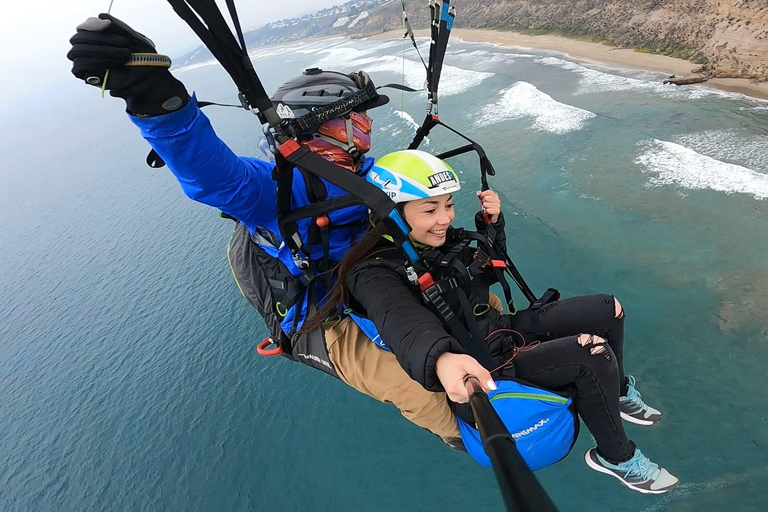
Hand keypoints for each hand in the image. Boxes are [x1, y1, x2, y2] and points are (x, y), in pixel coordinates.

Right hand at [67, 13, 187, 115]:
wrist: (150, 77)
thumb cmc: (142, 57)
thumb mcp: (132, 36)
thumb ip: (116, 25)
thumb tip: (100, 16)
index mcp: (96, 38)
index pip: (82, 28)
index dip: (93, 26)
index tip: (109, 26)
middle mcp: (88, 49)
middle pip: (78, 39)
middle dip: (101, 39)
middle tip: (124, 43)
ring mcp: (86, 62)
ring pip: (78, 51)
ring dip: (102, 51)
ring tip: (125, 55)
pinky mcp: (87, 76)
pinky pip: (79, 65)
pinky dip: (96, 62)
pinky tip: (114, 63)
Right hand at [435, 352, 495, 402]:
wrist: (440, 362)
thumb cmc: (453, 361)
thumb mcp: (469, 363)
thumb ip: (482, 374)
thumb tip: (492, 386)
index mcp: (457, 390)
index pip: (479, 393)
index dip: (481, 384)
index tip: (474, 375)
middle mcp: (455, 397)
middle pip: (476, 394)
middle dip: (477, 384)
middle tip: (468, 374)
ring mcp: (455, 399)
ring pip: (473, 395)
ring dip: (473, 386)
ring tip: (464, 376)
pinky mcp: (456, 398)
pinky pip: (468, 395)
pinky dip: (468, 388)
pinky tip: (463, 381)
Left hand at [477, 190, 500, 222]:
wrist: (490, 216)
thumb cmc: (487, 207)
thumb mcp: (482, 200)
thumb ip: (480, 195)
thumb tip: (478, 193)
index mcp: (494, 196)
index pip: (489, 192)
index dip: (483, 194)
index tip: (480, 197)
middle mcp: (497, 200)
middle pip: (487, 197)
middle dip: (483, 201)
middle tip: (484, 204)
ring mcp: (497, 205)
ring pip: (486, 204)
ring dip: (484, 207)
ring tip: (485, 208)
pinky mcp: (497, 211)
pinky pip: (488, 210)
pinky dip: (486, 211)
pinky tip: (487, 211)